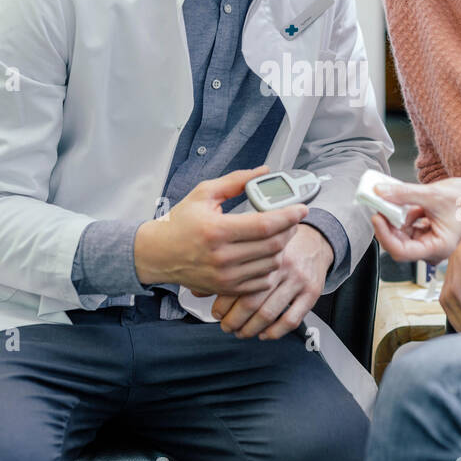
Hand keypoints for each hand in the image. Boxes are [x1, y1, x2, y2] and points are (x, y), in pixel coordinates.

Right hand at [133, 166, 307, 297]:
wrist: (158, 254)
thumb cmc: (180, 223)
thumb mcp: (204, 193)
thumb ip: (236, 181)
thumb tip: (263, 172)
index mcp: (217, 230)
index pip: (265, 225)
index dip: (289, 216)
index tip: (302, 208)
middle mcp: (222, 257)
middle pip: (273, 245)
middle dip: (289, 229)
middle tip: (291, 219)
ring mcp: (226, 276)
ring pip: (271, 264)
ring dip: (281, 248)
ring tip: (278, 234)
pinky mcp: (227, 288)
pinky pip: (261, 281)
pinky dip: (270, 267)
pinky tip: (265, 254)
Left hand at [210, 224, 332, 339]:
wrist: (315, 240)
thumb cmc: (277, 246)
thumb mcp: (253, 247)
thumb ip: (226, 268)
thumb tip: (196, 291)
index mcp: (261, 251)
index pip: (236, 283)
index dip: (222, 304)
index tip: (216, 313)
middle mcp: (279, 265)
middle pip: (251, 301)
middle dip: (234, 320)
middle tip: (226, 326)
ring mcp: (297, 279)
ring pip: (269, 313)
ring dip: (251, 329)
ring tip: (241, 332)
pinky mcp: (312, 292)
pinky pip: (292, 319)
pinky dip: (275, 332)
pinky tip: (265, 334)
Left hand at [369, 177, 460, 263]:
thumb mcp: (432, 194)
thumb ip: (404, 194)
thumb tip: (379, 192)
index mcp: (436, 248)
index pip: (401, 251)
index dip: (385, 235)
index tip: (376, 217)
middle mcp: (432, 249)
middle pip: (399, 244)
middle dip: (388, 225)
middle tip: (379, 205)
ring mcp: (429, 242)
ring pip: (402, 234)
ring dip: (395, 218)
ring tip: (394, 200)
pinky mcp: (427, 233)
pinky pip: (408, 227)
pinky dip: (404, 215)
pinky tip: (407, 203)